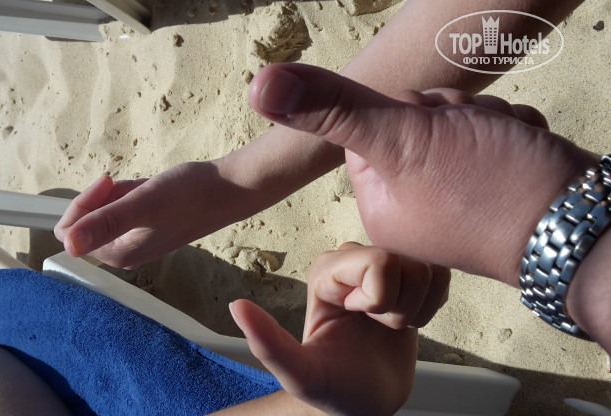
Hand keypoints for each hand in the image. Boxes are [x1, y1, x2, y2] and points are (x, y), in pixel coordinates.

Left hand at [55, 162, 238, 267]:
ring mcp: (140, 239)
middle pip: (89, 221)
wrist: (232, 188)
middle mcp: (126, 252)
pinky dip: (134, 192)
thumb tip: (68, 245)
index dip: (83, 204)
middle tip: (131, 186)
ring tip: (147, 187)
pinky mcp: (152, 226)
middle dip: (105, 197)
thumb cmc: (191, 195)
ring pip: (108, 211)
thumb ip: (106, 223)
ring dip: (121, 193)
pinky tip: (154, 188)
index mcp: (119, 254)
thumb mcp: (144, 203)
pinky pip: (126, 207)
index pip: (71, 234)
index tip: (108, 183)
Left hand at [230, 242, 449, 415]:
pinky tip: (409, 321)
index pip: (377, 262)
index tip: (361, 320)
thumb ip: (268, 343)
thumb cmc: (334, 388)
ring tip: (392, 326)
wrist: (365, 401)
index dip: (379, 299)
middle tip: (379, 326)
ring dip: (417, 306)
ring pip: (426, 266)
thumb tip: (237, 307)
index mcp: (326, 270)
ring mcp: (384, 267)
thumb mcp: (301, 373)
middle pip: (404, 259)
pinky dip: (433, 304)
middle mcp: (353, 260)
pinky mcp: (409, 279)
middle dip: (400, 303)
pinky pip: (440, 273)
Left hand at [248, 63, 597, 285]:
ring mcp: (456, 192)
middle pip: (417, 117)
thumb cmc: (491, 192)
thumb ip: (332, 110)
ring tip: (501, 155)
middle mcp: (414, 200)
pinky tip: (520, 156)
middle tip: (470, 148)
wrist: (580, 227)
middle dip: (451, 117)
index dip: (405, 112)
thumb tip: (259, 87)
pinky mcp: (494, 181)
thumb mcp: (401, 140)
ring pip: (459, 120)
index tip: (429, 134)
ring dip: (485, 123)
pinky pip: (493, 131)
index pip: (371, 122)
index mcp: (380, 198)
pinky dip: (510, 133)